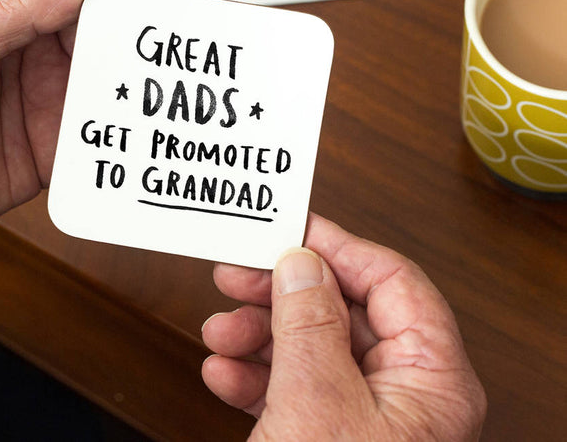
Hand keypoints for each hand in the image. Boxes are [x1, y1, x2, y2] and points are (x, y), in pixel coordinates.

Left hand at [0, 0, 189, 263]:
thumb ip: (17, 2)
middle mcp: (29, 43)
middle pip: (104, 21)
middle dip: (148, 20)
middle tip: (189, 25)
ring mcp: (44, 94)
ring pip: (111, 75)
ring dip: (144, 76)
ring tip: (179, 76)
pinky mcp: (52, 144)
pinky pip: (101, 133)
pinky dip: (126, 131)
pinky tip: (144, 127)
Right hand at [202, 213, 485, 440]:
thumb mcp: (316, 407)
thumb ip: (309, 325)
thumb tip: (302, 263)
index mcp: (431, 381)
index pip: (393, 281)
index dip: (340, 247)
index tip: (292, 229)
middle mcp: (406, 395)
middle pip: (344, 311)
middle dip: (283, 293)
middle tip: (239, 274)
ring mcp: (367, 419)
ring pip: (313, 346)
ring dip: (259, 333)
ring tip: (219, 332)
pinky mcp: (331, 437)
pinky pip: (295, 386)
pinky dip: (256, 374)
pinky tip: (224, 373)